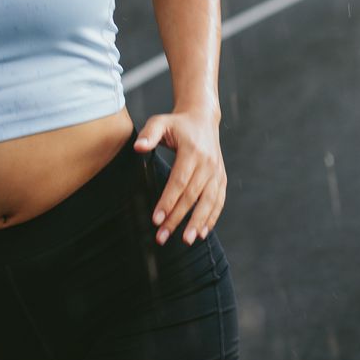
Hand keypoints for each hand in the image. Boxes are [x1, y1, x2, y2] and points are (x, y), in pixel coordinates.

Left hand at [134, 106, 225, 244]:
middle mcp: (207, 163)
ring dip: (198, 223)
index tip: (156, 219)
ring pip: (209, 202)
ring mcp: (217, 172)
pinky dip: (212, 218)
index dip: (168, 201)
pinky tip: (202, 233)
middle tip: (163, 237)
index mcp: (192, 151)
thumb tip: (138, 147)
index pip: (179, 181)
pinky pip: (219, 201)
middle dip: (177, 218)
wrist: (203, 119)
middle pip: (192, 196)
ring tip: (186, 240)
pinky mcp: (221, 178)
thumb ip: (148, 134)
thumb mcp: (160, 122)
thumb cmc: (177, 124)